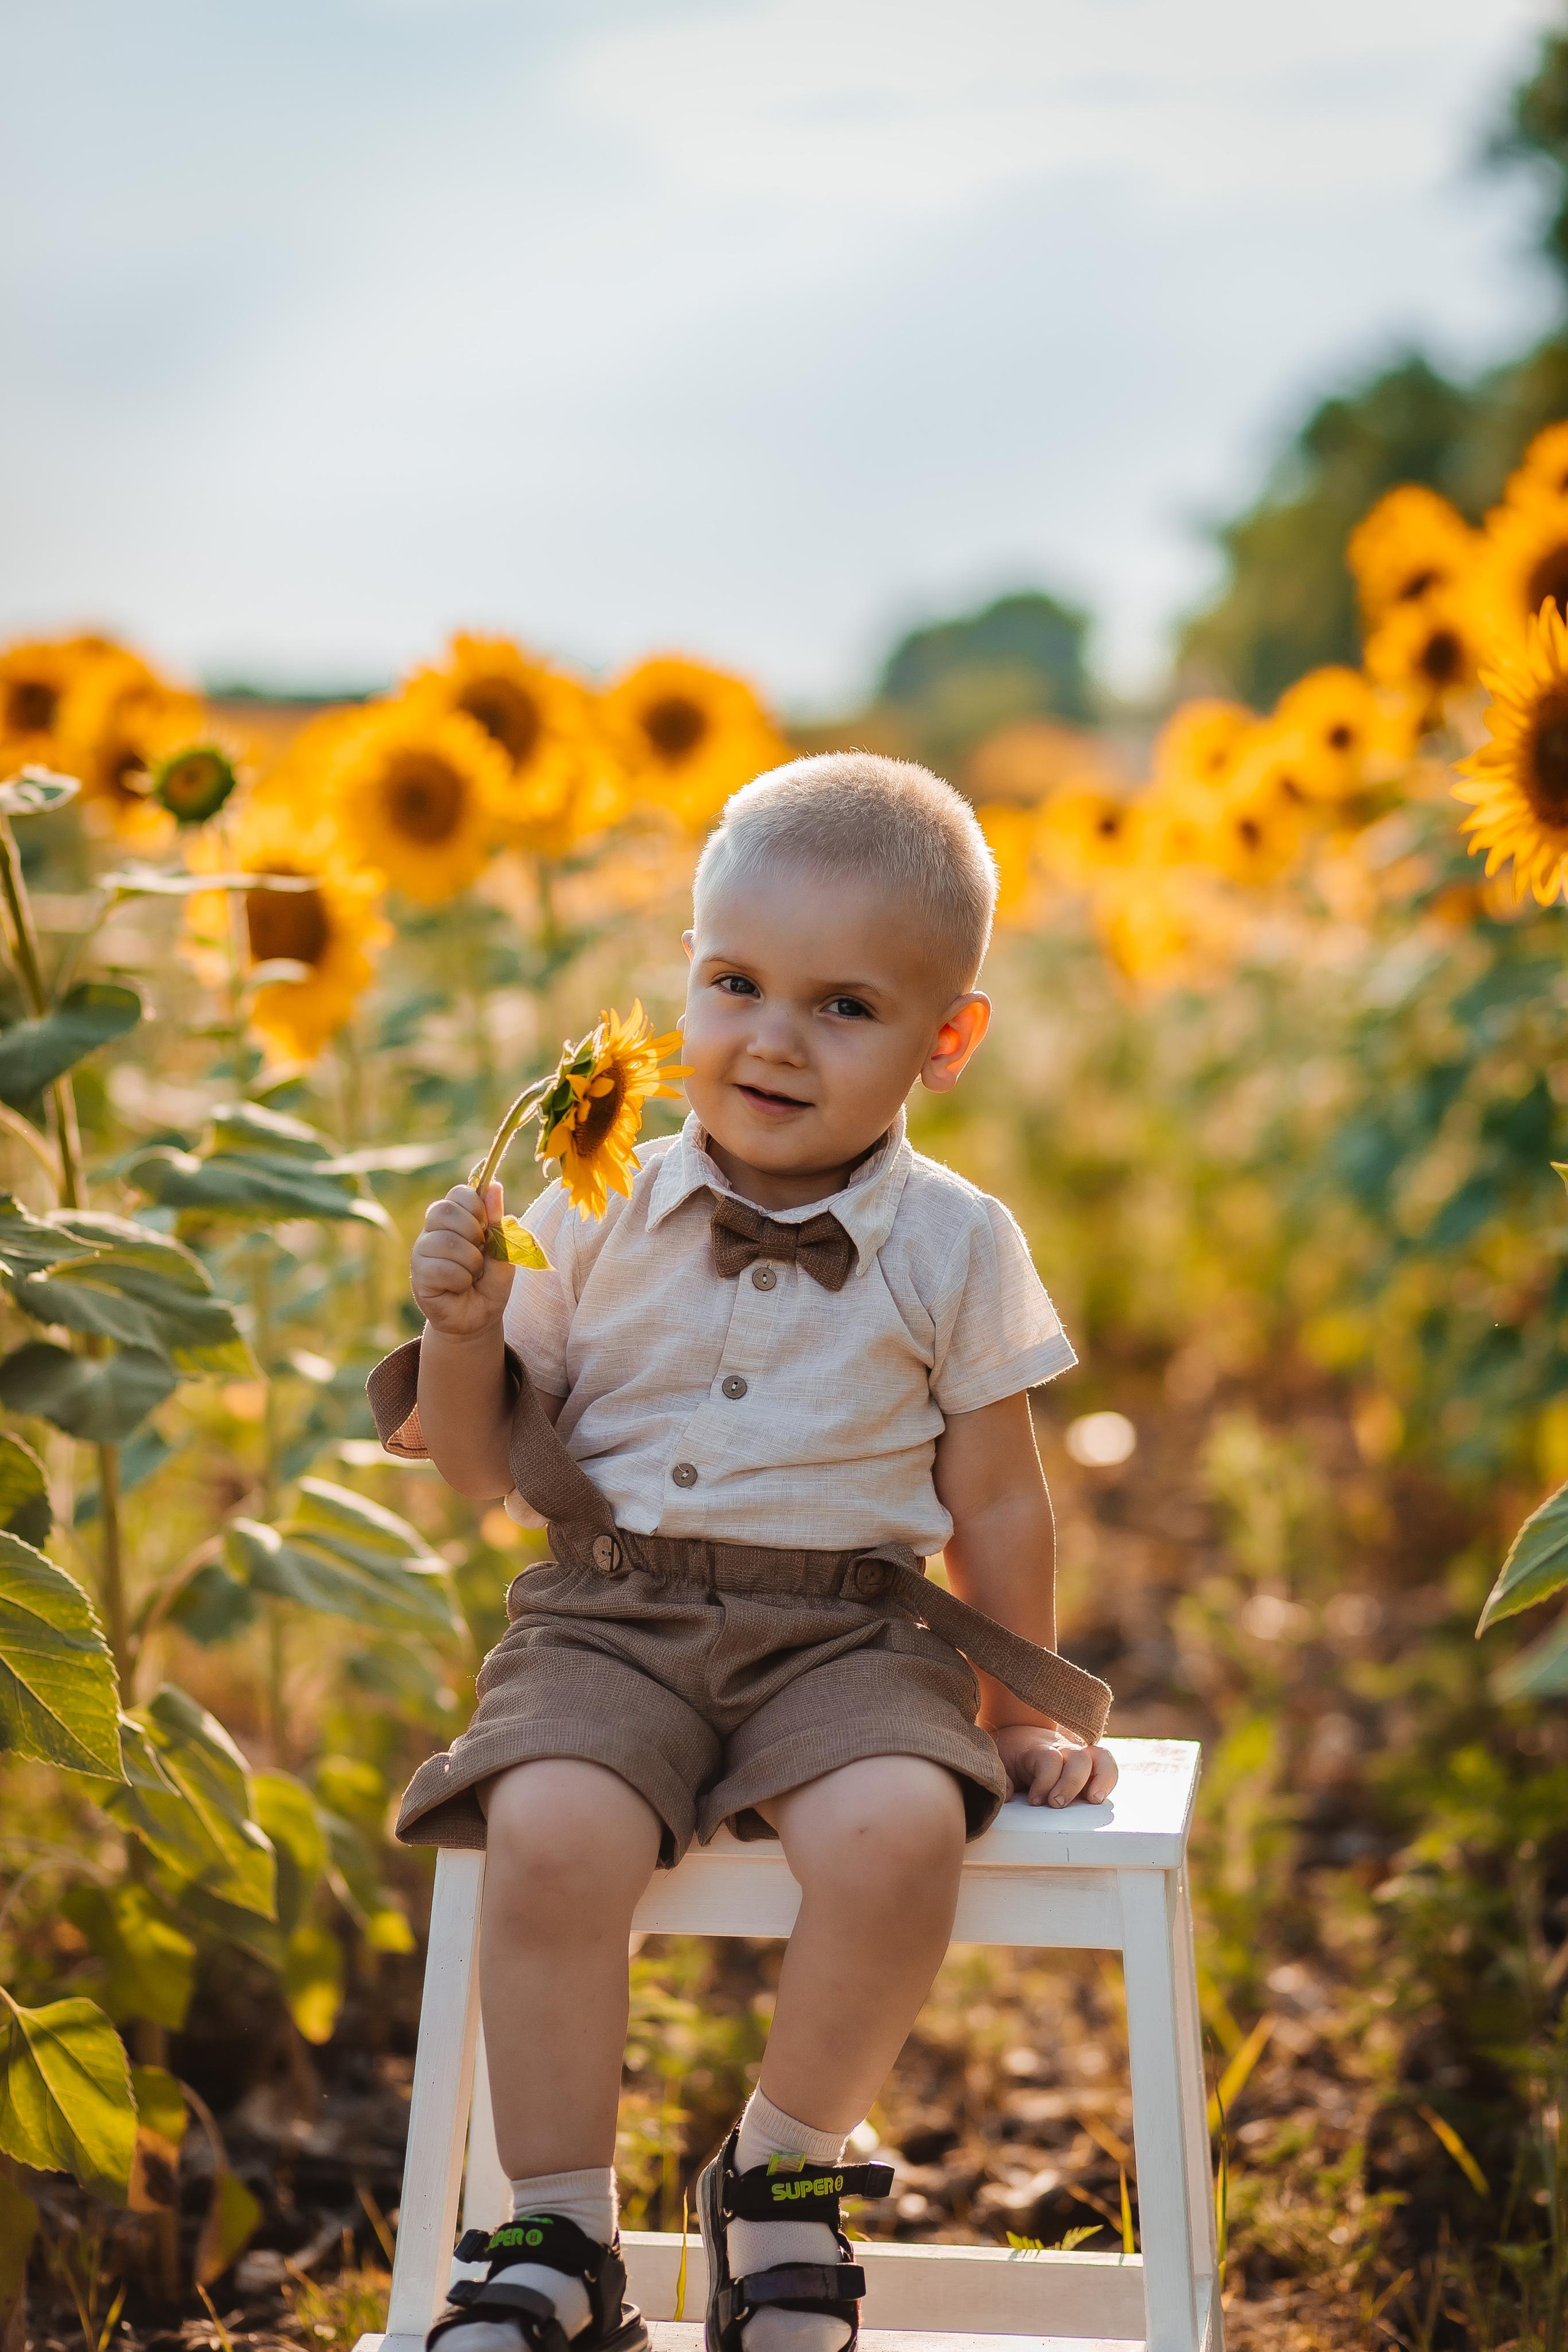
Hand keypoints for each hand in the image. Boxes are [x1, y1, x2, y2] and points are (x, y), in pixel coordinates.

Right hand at [410, 1183, 514, 1338]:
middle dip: (473, 1232)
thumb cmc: (490, 1282)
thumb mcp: (502, 1250)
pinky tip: (459, 1287)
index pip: (458, 1193)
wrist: (480, 1318)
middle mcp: (433, 1231)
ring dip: (471, 1262)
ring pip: (445, 1242)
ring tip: (472, 1274)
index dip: (477, 1206)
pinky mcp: (418, 1276)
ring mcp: (422, 1253)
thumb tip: (494, 1186)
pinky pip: (441, 1269)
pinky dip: (460, 1280)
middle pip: (444, 1210)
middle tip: (480, 1252)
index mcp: (454, 1219)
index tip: (487, 1226)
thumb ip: (497, 1221)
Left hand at [990, 1724, 1117, 1807]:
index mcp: (1038, 1749)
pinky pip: (1107, 1765)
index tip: (1035, 1800)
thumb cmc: (1009, 1753)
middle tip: (1057, 1803)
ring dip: (1101, 1779)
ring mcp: (1077, 1755)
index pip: (1049, 1760)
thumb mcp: (998, 1761)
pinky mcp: (1087, 1764)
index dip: (1045, 1781)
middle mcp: (1062, 1749)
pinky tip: (1099, 1797)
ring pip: (1100, 1758)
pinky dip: (1108, 1779)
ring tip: (1094, 1800)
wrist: (1018, 1734)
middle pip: (1079, 1758)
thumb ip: (1001, 1777)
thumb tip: (1007, 1794)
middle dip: (1071, 1783)